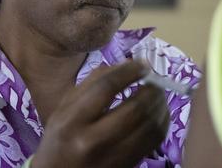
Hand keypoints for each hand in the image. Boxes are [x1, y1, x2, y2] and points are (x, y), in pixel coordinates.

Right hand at [30, 61, 170, 167]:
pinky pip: (155, 140)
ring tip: (157, 92)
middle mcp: (93, 141)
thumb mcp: (64, 109)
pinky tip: (158, 111)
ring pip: (150, 125)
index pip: (107, 87)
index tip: (142, 63)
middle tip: (154, 78)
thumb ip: (92, 83)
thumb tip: (126, 64)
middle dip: (152, 88)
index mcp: (73, 121)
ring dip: (160, 104)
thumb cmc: (60, 139)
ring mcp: (114, 157)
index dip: (129, 71)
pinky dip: (162, 121)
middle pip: (135, 108)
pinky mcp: (128, 165)